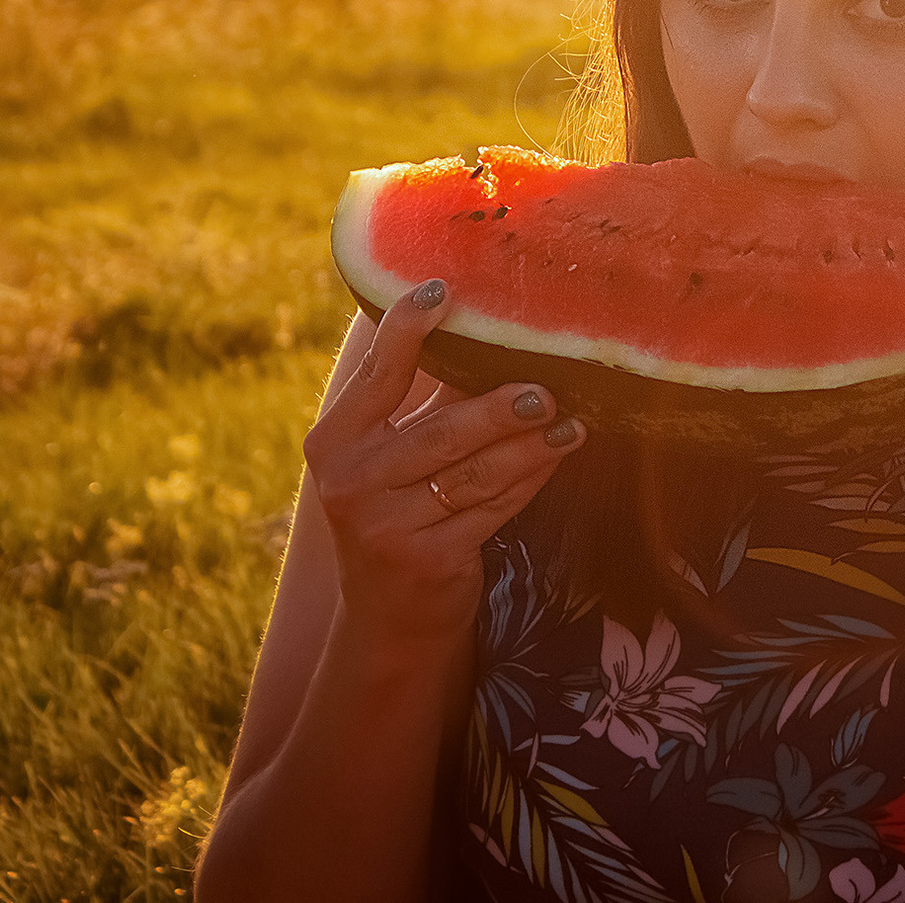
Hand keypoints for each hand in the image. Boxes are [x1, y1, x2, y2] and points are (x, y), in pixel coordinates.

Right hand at [300, 279, 583, 646]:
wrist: (391, 615)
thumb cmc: (401, 508)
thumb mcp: (392, 455)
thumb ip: (423, 398)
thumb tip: (484, 322)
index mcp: (334, 441)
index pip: (377, 375)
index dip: (408, 329)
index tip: (443, 289)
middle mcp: (350, 482)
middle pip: (438, 432)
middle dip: (499, 408)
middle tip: (546, 388)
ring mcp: (385, 527)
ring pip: (473, 474)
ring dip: (529, 446)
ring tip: (570, 423)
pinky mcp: (426, 561)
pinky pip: (492, 510)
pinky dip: (529, 481)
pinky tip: (557, 457)